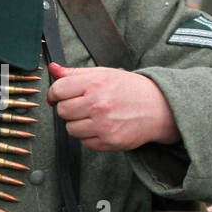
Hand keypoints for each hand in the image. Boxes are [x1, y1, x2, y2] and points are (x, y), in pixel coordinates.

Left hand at [45, 61, 178, 150]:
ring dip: (78, 123)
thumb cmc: (129, 89)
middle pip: (62, 111)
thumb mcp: (103, 73)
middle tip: (82, 105)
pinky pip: (84, 142)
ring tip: (94, 116)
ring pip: (71, 129)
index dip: (55, 93)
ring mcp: (103, 125)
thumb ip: (75, 73)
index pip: (59, 90)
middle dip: (68, 108)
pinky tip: (101, 126)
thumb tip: (53, 68)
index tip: (58, 95)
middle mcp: (98, 104)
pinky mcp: (109, 141)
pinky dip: (89, 136)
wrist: (158, 107)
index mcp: (95, 83)